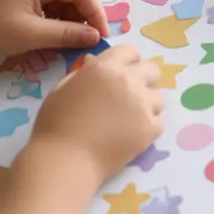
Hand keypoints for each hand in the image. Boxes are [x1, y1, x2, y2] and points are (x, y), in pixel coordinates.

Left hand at [0, 0, 108, 56]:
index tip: (102, 35)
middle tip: (89, 37)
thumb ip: (67, 34)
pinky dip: (56, 14)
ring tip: (71, 38)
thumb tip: (96, 37)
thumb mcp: (31, 35)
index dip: (96, 12)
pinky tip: (55, 31)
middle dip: (83, 13)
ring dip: (70, 15)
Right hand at [32, 45, 162, 183]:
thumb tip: (98, 64)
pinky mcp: (149, 128)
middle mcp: (129, 81)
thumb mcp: (63, 88)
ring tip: (127, 119)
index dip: (126, 61)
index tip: (120, 73)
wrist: (63, 162)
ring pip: (157, 97)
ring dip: (146, 105)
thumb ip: (86, 72)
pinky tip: (129, 135)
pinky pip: (158, 121)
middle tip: (128, 95)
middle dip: (143, 79)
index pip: (130, 51)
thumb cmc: (55, 125)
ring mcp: (142, 105)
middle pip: (152, 69)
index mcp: (106, 68)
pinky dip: (147, 127)